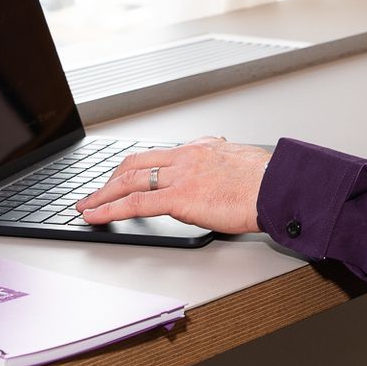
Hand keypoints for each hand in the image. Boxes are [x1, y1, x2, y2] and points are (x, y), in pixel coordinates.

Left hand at [76, 137, 271, 233]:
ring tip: (86, 207)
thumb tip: (226, 160)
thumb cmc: (270, 180)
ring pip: (129, 181)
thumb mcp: (244, 160)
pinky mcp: (180, 197)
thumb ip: (226, 159)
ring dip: (102, 195)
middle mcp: (185, 157)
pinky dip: (109, 209)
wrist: (280, 187)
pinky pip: (135, 203)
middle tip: (95, 193)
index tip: (123, 176)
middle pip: (135, 164)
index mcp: (200, 148)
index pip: (157, 155)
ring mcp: (181, 176)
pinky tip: (96, 216)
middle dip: (110, 179)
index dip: (133, 167)